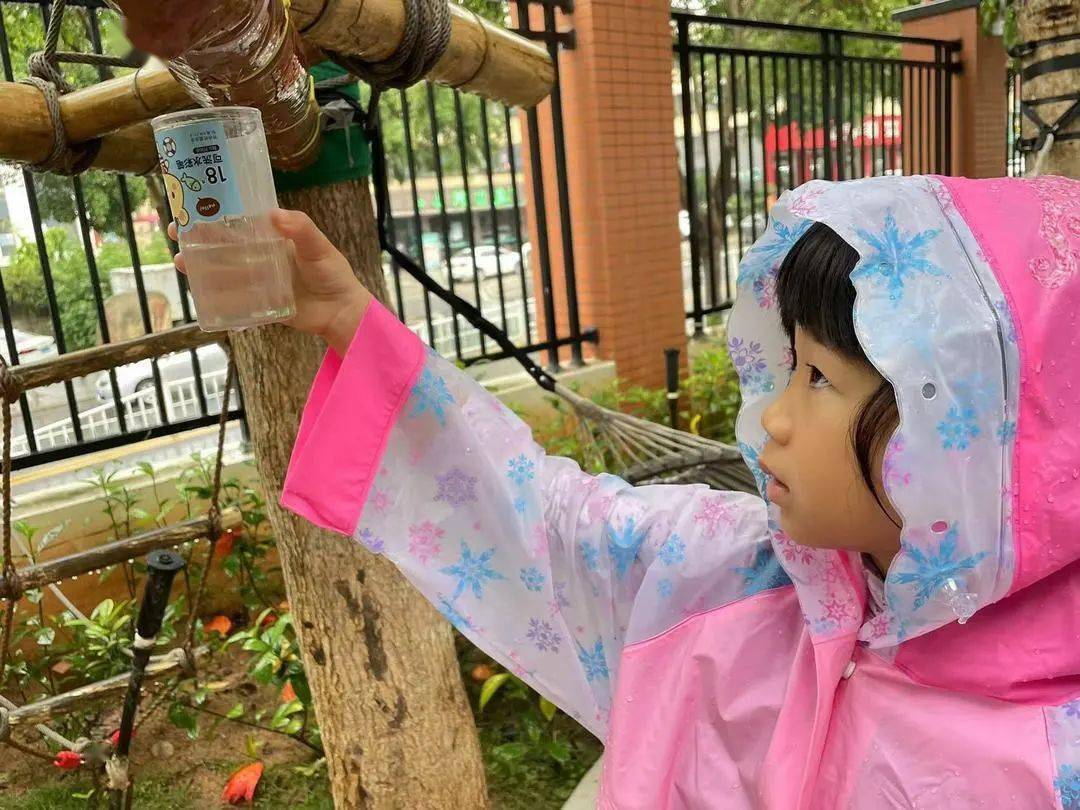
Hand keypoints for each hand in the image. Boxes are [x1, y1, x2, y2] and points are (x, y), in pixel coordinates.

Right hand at [169, 209, 371, 354]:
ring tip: (181, 263)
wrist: (342, 312)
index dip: (214, 214)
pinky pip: (233, 300)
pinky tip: (200, 294)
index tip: (192, 207)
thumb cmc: (333, 274)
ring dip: (201, 267)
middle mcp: (261, 257)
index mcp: (272, 238)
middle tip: (175, 234)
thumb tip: (275, 214)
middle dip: (197, 239)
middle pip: (223, 246)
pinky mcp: (258, 304)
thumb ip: (302, 230)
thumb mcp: (319, 248)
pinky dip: (216, 297)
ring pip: (223, 271)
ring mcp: (258, 281)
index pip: (239, 222)